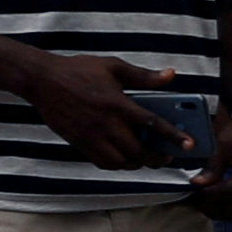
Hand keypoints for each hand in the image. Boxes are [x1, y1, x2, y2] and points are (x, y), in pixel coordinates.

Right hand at [23, 52, 176, 166]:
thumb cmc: (78, 70)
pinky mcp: (79, 142)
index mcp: (118, 104)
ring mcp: (91, 135)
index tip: (189, 145)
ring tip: (144, 158)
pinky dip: (116, 165)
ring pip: (121, 161)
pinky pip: (102, 162)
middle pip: (138, 151)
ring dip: (136, 163)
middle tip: (165, 156)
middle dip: (156, 158)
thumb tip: (171, 76)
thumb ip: (143, 75)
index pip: (153, 124)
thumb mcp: (112, 67)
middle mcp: (106, 123)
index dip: (174, 137)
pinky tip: (122, 158)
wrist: (42, 80)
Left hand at [191, 101, 231, 217]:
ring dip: (220, 211)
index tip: (194, 192)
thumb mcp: (226, 141)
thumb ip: (214, 164)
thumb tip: (198, 183)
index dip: (211, 195)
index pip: (231, 190)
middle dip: (213, 207)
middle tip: (194, 200)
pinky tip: (214, 203)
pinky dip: (229, 210)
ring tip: (202, 202)